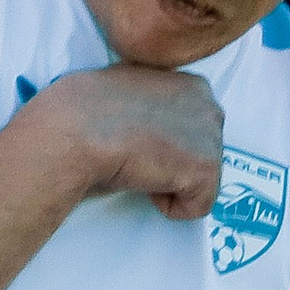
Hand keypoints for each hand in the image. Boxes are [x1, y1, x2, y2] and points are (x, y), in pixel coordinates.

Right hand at [26, 64, 223, 220]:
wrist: (78, 128)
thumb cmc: (86, 108)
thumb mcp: (128, 88)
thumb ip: (152, 100)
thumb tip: (147, 121)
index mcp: (190, 83)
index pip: (194, 125)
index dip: (165, 143)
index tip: (138, 144)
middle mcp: (209, 103)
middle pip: (202, 151)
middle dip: (173, 162)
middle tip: (137, 159)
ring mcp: (212, 135)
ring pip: (199, 178)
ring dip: (168, 182)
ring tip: (136, 166)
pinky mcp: (206, 168)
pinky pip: (196, 205)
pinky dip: (168, 206)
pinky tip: (142, 182)